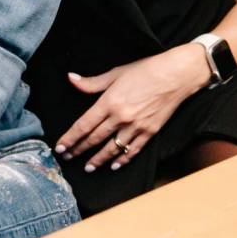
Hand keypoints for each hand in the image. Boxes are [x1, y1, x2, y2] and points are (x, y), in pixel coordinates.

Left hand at [54, 44, 210, 171]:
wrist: (176, 75)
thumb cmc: (145, 70)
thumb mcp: (116, 73)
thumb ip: (92, 82)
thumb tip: (71, 79)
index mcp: (109, 102)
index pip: (84, 125)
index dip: (70, 138)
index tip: (60, 147)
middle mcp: (121, 117)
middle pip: (94, 139)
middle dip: (79, 150)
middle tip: (67, 158)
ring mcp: (136, 127)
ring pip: (112, 149)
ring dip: (98, 160)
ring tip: (87, 167)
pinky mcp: (150, 132)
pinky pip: (133, 150)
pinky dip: (122, 160)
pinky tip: (114, 166)